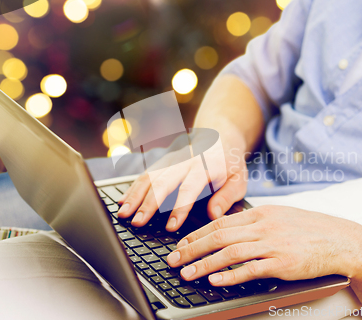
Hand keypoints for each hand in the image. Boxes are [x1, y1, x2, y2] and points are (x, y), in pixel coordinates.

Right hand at [117, 130, 248, 230]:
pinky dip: (132, 188)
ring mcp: (171, 160)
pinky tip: (122, 201)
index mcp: (205, 167)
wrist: (221, 136)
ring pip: (149, 177)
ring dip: (134, 196)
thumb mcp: (239, 179)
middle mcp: (185, 162)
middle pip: (162, 182)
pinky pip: (145, 174)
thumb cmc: (230, 162)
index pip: (189, 188)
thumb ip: (227, 196)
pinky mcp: (163, 162)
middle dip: (148, 203)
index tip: (171, 226)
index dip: (179, 208)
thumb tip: (213, 215)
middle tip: (137, 222)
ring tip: (123, 214)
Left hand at [166, 205, 361, 285]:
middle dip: (191, 248)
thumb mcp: (280, 217)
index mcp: (260, 214)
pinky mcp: (283, 262)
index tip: (181, 243)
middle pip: (218, 236)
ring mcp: (272, 244)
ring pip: (229, 252)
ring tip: (187, 273)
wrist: (340, 240)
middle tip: (173, 259)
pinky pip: (251, 269)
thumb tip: (230, 231)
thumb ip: (255, 223)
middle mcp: (263, 226)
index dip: (196, 233)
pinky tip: (215, 280)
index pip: (220, 222)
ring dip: (204, 264)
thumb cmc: (309, 230)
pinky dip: (230, 275)